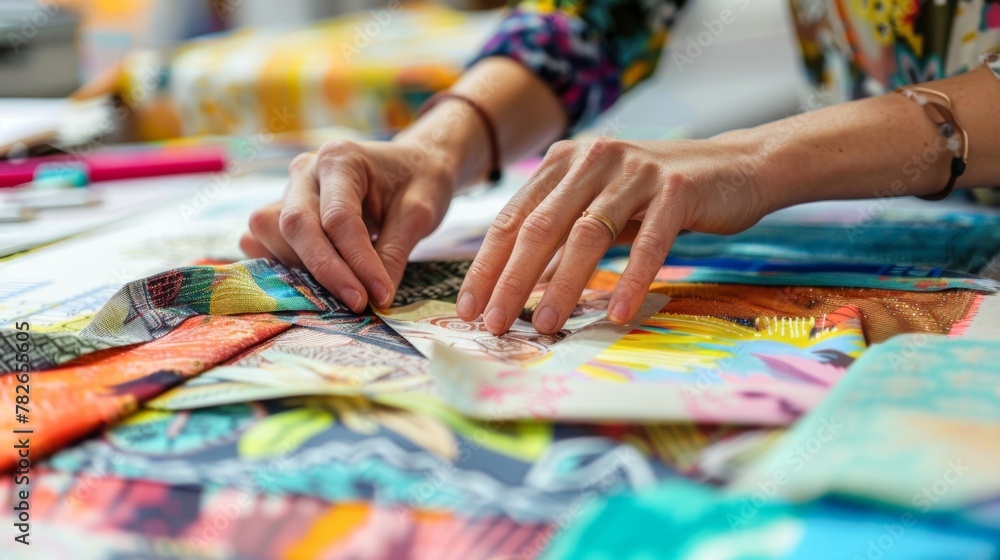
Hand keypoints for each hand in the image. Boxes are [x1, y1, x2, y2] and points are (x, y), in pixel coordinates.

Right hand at [240, 139, 454, 311]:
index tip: (380, 295)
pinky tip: (315, 280)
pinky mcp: (282, 211)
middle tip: (359, 303)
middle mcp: (306, 171)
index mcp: (341, 159)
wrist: (412, 164)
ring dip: (302, 267)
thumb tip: (377, 298)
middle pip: (297, 224)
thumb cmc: (418, 181)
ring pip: (272, 231)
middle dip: (326, 270)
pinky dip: (282, 262)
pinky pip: (264, 239)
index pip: (339, 218)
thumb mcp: (419, 213)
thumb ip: (395, 252)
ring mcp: (290, 190)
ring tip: (345, 286)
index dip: (358, 261)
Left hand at [456, 135, 772, 334]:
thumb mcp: (600, 205)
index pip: (513, 219)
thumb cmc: (657, 196)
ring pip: (587, 234)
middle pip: (540, 227)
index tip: (470, 309)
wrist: (735, 167)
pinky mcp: (676, 188)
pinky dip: (630, 279)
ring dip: (562, 285)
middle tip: (495, 324)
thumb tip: (515, 286)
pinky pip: (648, 242)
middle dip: (512, 281)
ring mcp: (635, 170)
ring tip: (547, 326)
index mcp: (563, 162)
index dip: (488, 266)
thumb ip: (561, 232)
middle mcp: (592, 159)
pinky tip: (615, 313)